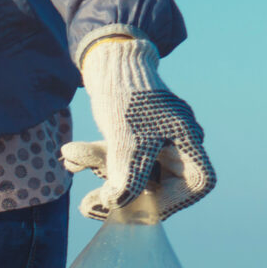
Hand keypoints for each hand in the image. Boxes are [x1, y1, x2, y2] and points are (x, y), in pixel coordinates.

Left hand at [63, 36, 216, 220]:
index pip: (197, 184)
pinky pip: (120, 159)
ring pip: (134, 172)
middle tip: (89, 202)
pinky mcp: (136, 134)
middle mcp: (179, 141)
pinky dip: (97, 159)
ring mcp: (158, 138)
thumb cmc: (125, 96)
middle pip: (158, 184)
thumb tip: (116, 206)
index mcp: (190, 141)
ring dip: (101, 171)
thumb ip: (126, 178)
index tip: (136, 208)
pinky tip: (70, 156)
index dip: (170, 202)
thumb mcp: (125, 141)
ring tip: (72, 157)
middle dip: (120, 191)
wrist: (107, 59)